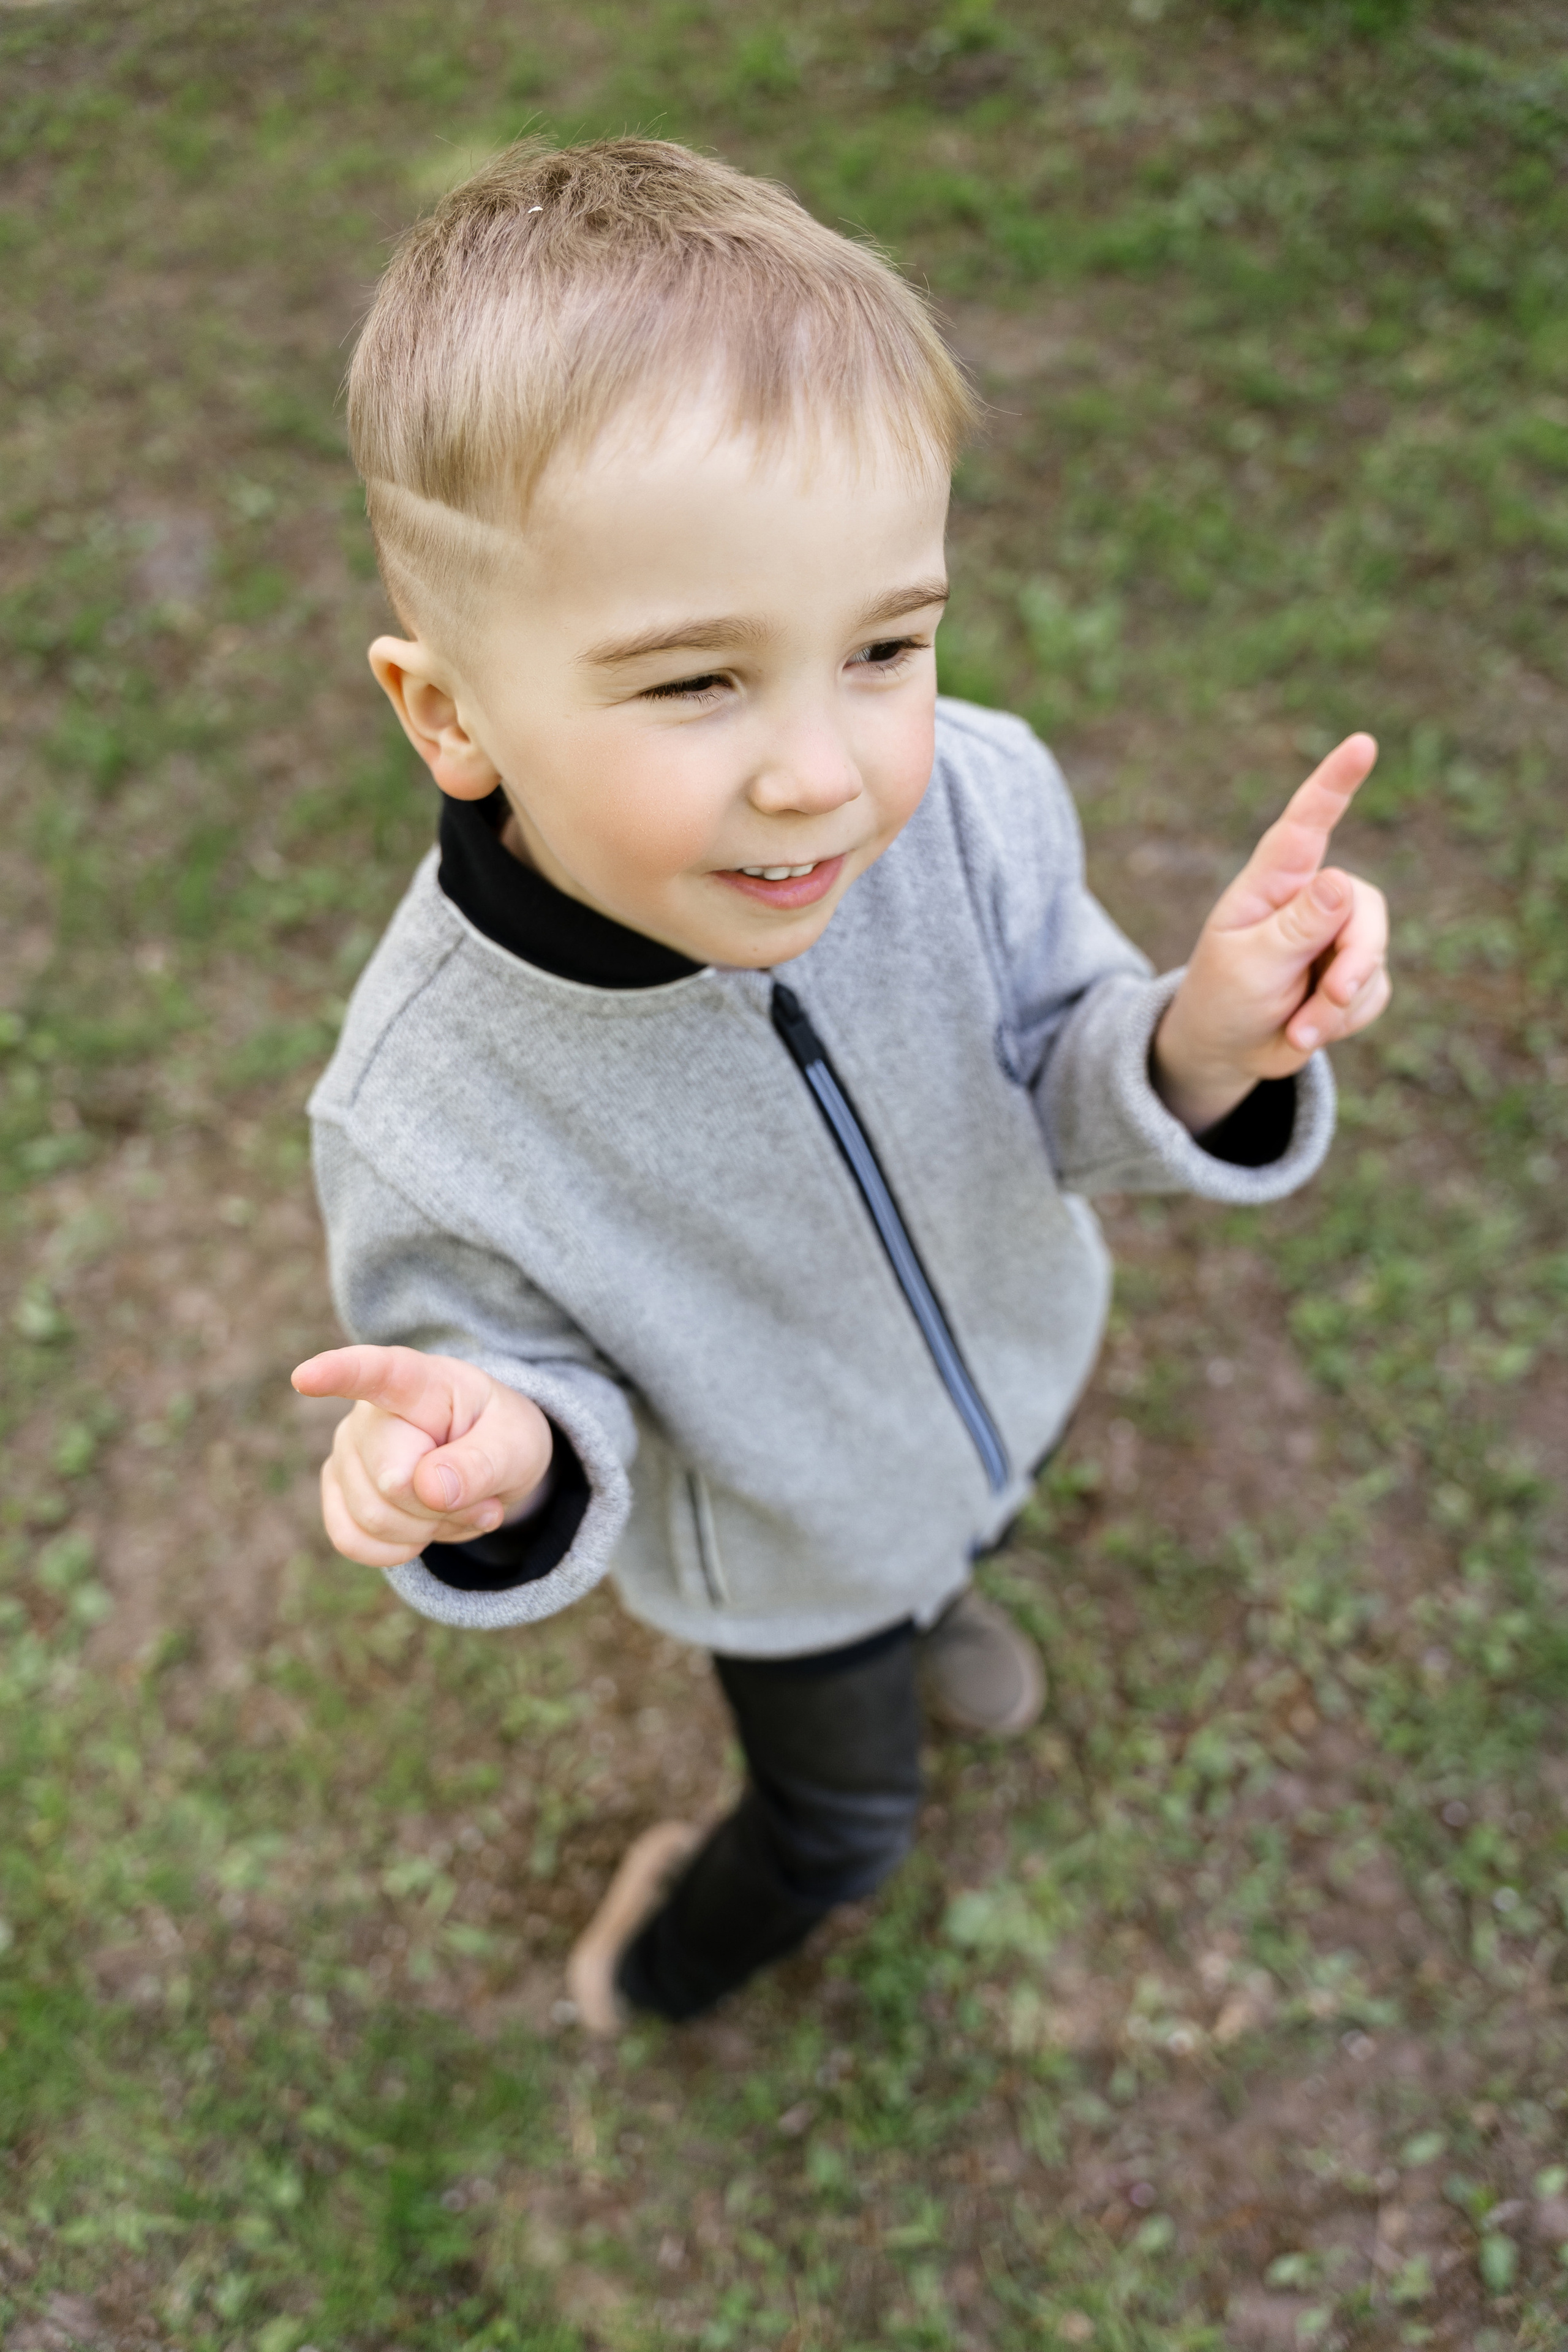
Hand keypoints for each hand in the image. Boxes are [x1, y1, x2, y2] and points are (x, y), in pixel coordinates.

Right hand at [291, 1345, 554, 1567]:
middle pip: (391, 1482)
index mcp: (418, 1381)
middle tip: (478, 1492)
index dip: (339, 1375)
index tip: (306, 1377)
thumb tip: (426, 1488)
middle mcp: (368, 1413)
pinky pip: (353, 1542)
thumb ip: (481, 1465)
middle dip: (443, 1505)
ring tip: (453, 1501)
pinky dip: (398, 1549)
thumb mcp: (516, 1447)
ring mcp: (345, 1452)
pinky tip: (422, 1525)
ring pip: (374, 1519)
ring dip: (428, 1527)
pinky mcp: (335, 1492)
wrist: (488, 1462)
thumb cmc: (500, 1438)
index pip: (376, 1374)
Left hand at [1152, 733, 1390, 1134]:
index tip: (1361, 744)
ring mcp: (1336, 934)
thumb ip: (1295, 927)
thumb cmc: (1223, 996)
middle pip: (1363, 906)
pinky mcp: (1355, 971)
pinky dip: (1344, 1021)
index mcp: (1272, 882)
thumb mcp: (1248, 964)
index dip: (1335, 782)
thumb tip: (1342, 883)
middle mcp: (1310, 898)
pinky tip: (1306, 1029)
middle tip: (1330, 997)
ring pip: (1374, 955)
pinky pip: (1376, 991)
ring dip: (1338, 1004)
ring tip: (1296, 1025)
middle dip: (1355, 959)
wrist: (1226, 1048)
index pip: (1306, 824)